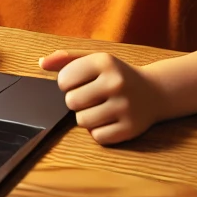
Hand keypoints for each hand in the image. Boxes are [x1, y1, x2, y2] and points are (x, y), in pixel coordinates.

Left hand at [40, 50, 161, 144]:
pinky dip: (99, 132)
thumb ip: (66, 59)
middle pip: (71, 102)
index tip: (79, 82)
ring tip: (99, 108)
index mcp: (104, 61)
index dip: (66, 84)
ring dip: (86, 117)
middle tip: (90, 96)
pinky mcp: (131, 128)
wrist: (155, 92)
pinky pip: (98, 137)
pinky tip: (109, 119)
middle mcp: (115, 82)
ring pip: (82, 121)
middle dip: (76, 101)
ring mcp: (125, 106)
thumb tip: (40, 62)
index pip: (63, 80)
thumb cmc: (116, 74)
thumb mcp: (94, 59)